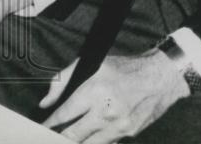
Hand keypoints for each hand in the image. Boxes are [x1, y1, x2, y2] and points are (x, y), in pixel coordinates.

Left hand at [39, 51, 188, 143]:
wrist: (161, 78)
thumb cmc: (126, 69)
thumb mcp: (92, 64)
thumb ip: (63, 80)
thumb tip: (46, 101)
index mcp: (94, 92)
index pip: (64, 115)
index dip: (49, 124)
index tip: (40, 128)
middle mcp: (106, 112)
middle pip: (73, 135)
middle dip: (57, 138)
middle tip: (47, 138)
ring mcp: (118, 126)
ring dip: (75, 142)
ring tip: (65, 139)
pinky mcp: (128, 134)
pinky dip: (94, 142)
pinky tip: (86, 139)